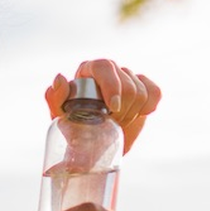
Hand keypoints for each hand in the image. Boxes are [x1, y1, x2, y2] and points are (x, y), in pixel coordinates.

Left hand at [45, 59, 160, 153]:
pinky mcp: (144, 88)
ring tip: (118, 122)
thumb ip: (54, 98)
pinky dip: (150, 106)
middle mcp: (108, 70)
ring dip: (132, 113)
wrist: (95, 144)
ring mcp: (128, 78)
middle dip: (122, 108)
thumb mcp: (59, 116)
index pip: (104, 66)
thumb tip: (60, 78)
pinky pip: (155, 92)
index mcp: (87, 71)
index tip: (112, 108)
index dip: (111, 85)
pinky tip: (140, 114)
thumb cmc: (73, 127)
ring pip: (141, 91)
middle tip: (111, 123)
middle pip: (127, 81)